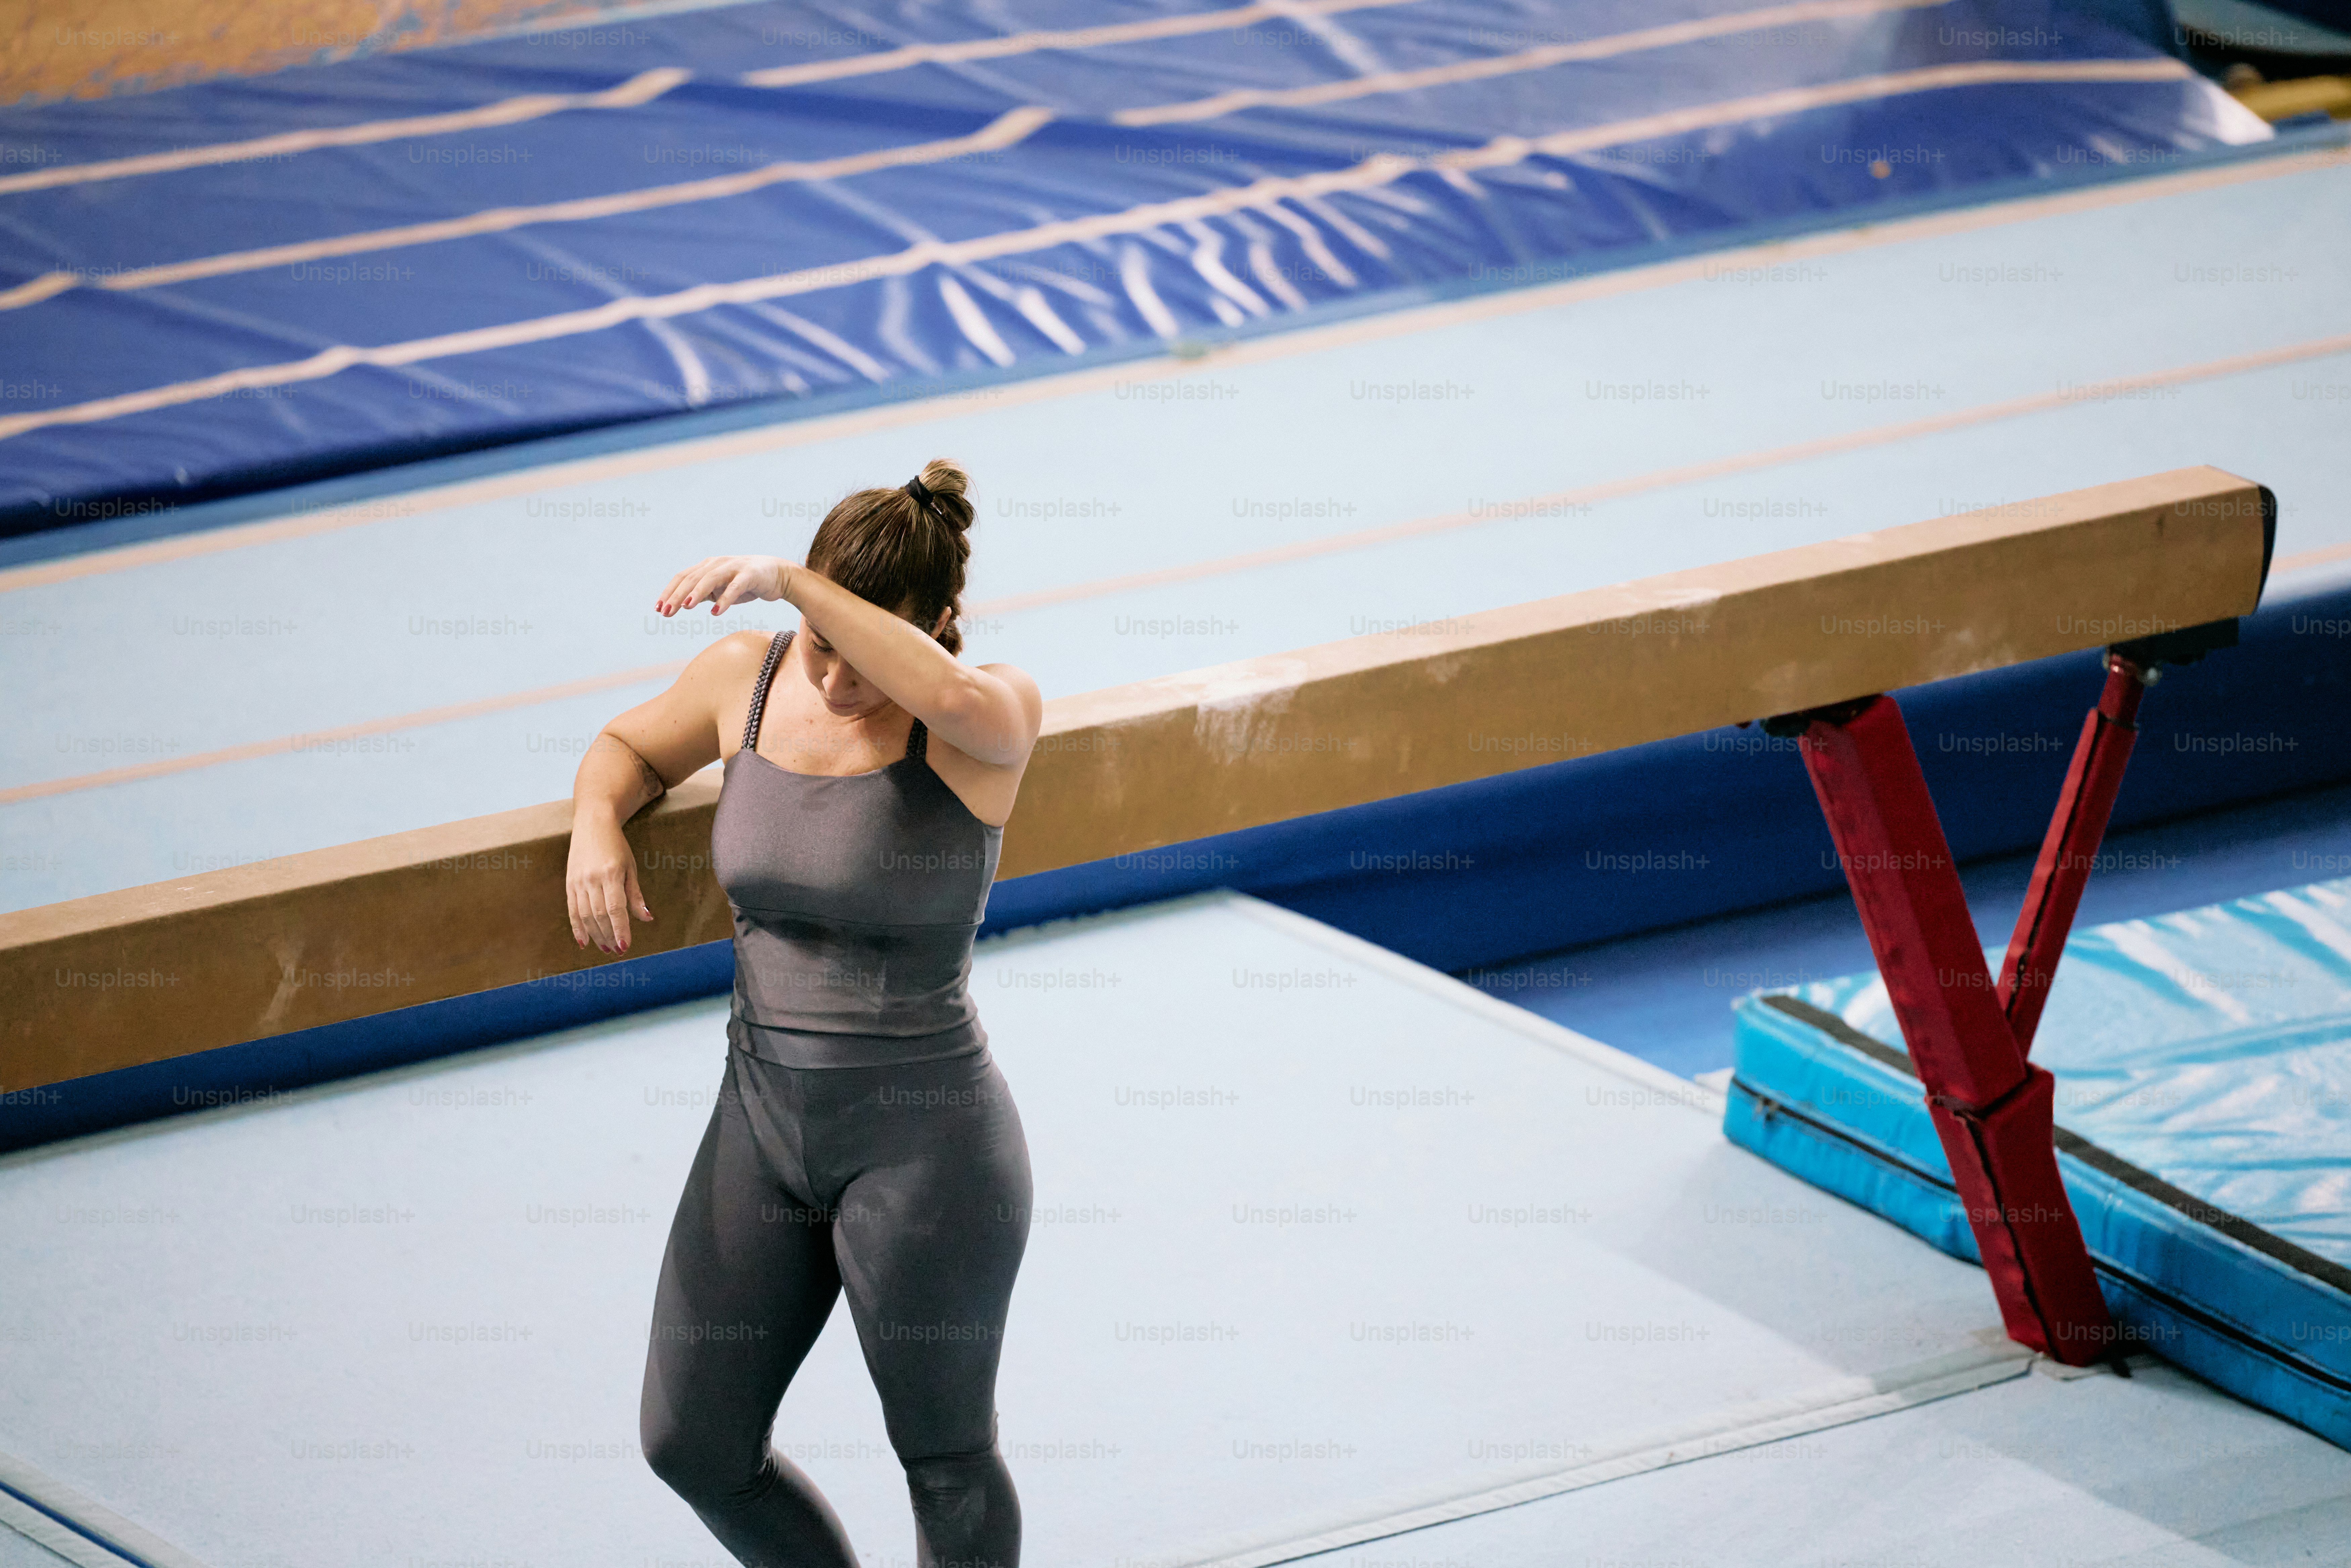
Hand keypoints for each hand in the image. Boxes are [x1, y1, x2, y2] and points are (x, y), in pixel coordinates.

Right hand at [566, 815, 652, 953]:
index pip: (616, 908)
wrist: (592, 823)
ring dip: (596, 935)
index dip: (620, 929)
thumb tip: (646, 918)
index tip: (625, 946)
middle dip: (609, 936)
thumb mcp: (631, 867)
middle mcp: (592, 879)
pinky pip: (572, 909)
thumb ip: (635, 894)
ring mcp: (578, 881)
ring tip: (606, 948)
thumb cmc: (617, 846)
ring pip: (585, 915)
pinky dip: (577, 927)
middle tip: (618, 951)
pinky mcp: (569, 883)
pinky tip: (583, 942)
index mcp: (611, 874)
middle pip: (600, 915)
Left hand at [655, 556, 790, 615]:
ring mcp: (733, 567)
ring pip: (710, 578)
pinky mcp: (750, 575)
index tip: (658, 609)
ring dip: (696, 592)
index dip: (669, 592)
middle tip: (666, 612)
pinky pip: (734, 587)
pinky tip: (715, 612)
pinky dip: (724, 599)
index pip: (683, 577)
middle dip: (677, 595)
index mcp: (707, 566)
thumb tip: (682, 602)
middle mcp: (717, 563)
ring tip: (686, 606)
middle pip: (692, 578)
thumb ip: (703, 592)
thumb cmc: (747, 582)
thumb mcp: (720, 587)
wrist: (778, 575)